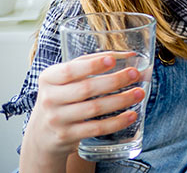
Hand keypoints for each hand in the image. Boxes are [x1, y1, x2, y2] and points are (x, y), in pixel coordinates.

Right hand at [22, 53, 144, 161]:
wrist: (42, 133)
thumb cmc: (63, 97)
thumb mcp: (67, 79)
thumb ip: (93, 63)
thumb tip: (130, 55)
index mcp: (49, 78)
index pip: (70, 70)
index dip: (92, 65)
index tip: (112, 60)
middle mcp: (50, 98)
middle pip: (86, 89)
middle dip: (114, 80)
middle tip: (135, 74)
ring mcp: (57, 119)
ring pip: (94, 108)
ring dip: (121, 100)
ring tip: (139, 93)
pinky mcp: (67, 136)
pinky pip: (96, 128)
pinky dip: (117, 122)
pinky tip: (132, 115)